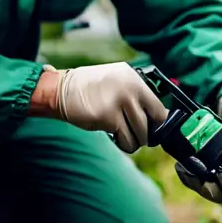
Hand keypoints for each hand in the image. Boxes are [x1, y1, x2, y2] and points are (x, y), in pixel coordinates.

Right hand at [50, 63, 167, 152]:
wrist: (61, 90)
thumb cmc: (91, 88)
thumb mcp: (117, 81)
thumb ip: (136, 94)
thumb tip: (159, 118)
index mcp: (134, 79)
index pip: (158, 107)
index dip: (158, 122)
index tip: (154, 130)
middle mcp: (130, 88)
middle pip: (150, 123)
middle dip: (145, 135)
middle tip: (137, 136)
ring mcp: (119, 102)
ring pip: (140, 134)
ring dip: (134, 141)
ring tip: (125, 137)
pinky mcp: (107, 117)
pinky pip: (125, 139)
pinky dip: (123, 143)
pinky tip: (114, 137)